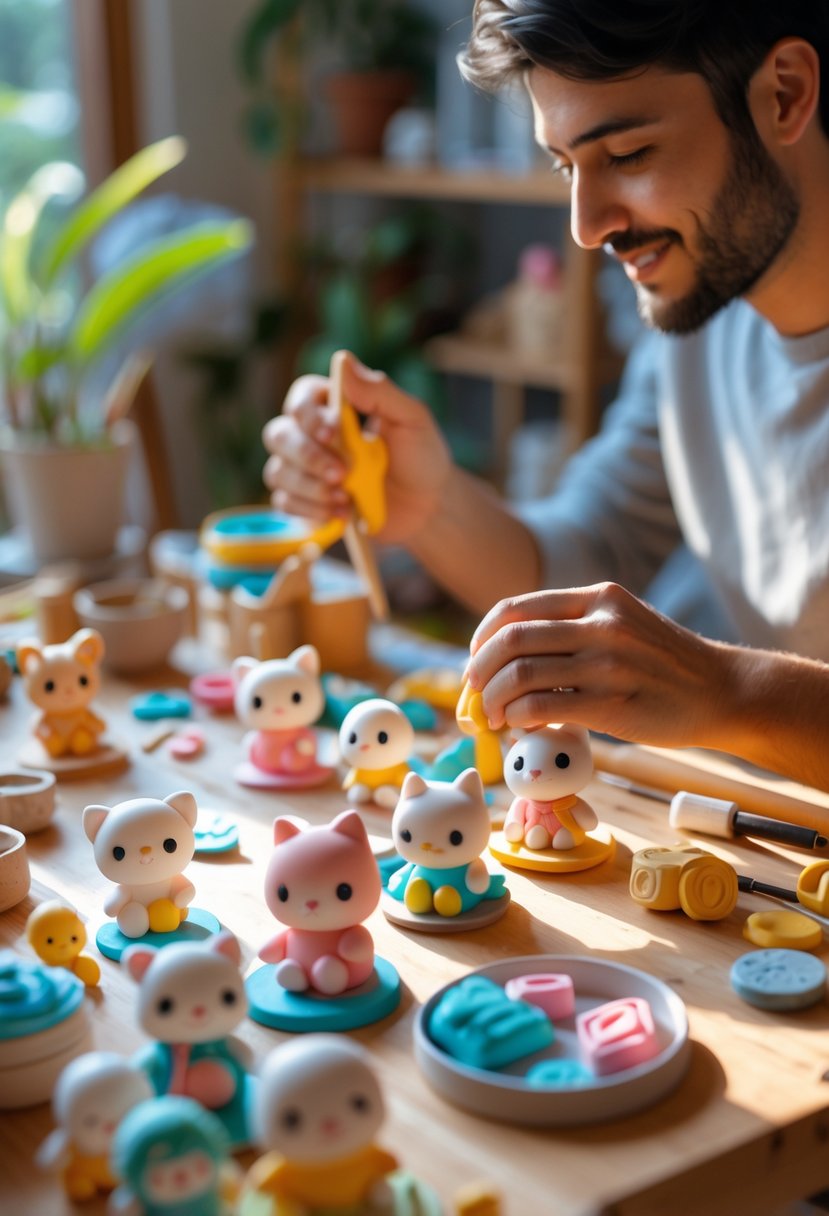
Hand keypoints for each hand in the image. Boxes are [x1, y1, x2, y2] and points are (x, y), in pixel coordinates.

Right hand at [262, 350, 451, 543]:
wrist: (428, 507)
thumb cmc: (421, 456)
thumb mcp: (412, 419)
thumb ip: (379, 391)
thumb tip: (343, 361)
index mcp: (334, 407)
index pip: (301, 397)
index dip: (307, 414)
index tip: (332, 431)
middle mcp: (313, 435)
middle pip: (277, 435)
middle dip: (306, 455)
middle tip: (341, 474)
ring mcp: (307, 470)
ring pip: (277, 472)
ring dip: (308, 487)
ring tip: (344, 498)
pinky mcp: (307, 502)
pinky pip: (285, 503)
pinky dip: (309, 510)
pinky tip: (340, 514)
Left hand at [466, 581, 732, 747]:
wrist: (723, 690)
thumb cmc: (664, 663)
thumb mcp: (623, 623)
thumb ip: (574, 627)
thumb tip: (509, 653)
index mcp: (598, 597)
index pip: (515, 609)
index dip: (483, 636)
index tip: (475, 659)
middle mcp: (600, 623)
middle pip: (510, 640)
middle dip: (479, 670)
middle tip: (473, 691)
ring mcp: (606, 663)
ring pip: (520, 675)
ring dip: (493, 700)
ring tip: (492, 716)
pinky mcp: (611, 703)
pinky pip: (541, 707)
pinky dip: (517, 717)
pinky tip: (519, 726)